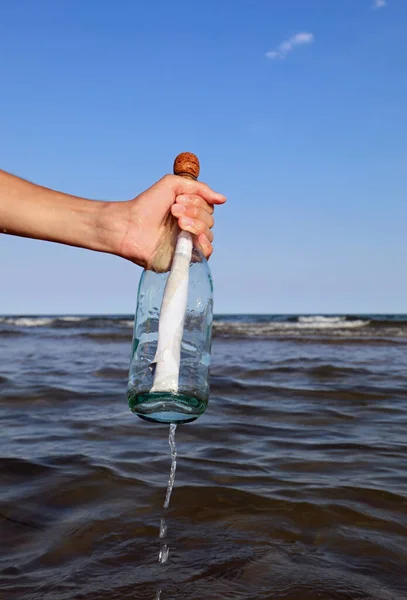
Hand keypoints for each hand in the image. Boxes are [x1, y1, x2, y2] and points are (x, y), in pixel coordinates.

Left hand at [99, 175, 225, 269]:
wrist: (129, 225)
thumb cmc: (147, 204)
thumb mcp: (172, 185)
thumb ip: (199, 188)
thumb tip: (223, 199)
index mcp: (189, 212)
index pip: (208, 208)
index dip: (197, 202)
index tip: (177, 200)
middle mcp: (190, 228)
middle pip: (210, 221)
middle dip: (194, 212)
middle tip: (173, 211)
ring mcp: (188, 243)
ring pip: (209, 235)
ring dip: (196, 225)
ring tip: (178, 222)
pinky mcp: (184, 258)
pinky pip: (206, 253)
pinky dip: (204, 244)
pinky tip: (194, 237)